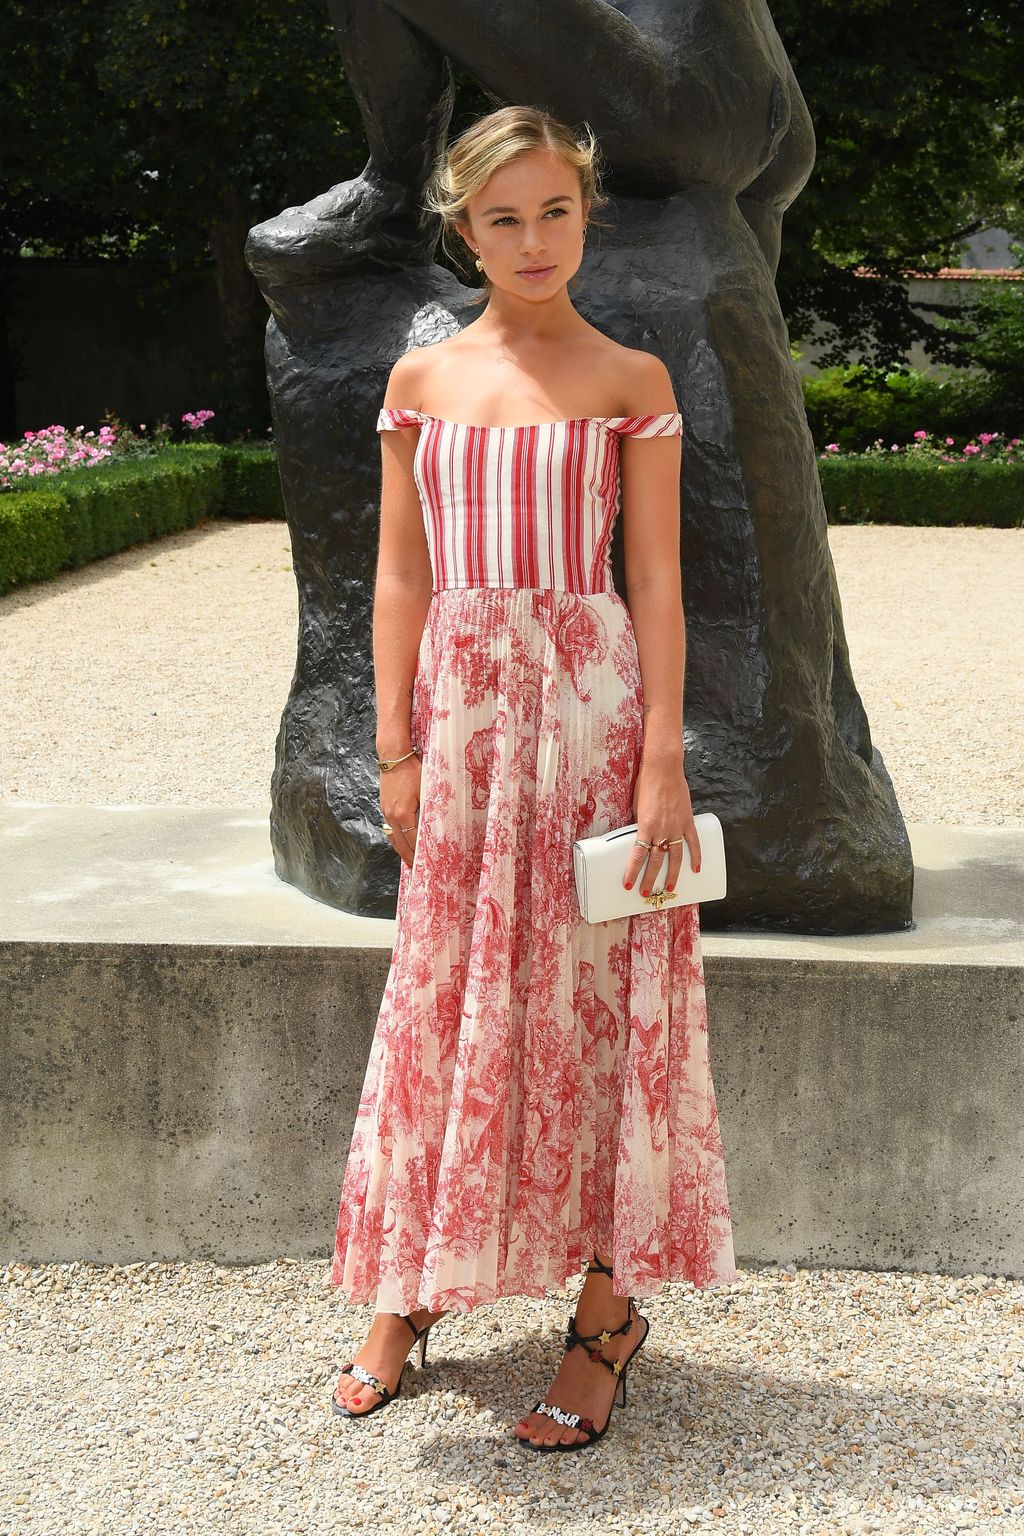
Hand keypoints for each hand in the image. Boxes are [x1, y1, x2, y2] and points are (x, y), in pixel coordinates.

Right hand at [379, 754, 420, 868]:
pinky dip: (396, 838)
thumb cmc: (413, 770)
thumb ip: (429, 809)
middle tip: (418, 868)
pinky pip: (390, 829)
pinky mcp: (384, 807)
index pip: (412, 840)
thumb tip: (435, 826)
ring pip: (393, 837)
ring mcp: (386, 812)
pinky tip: (401, 842)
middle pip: (400, 843)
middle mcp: (392, 816)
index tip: (426, 863)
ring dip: (401, 850)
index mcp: (403, 813)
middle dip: (409, 857)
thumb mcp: (426, 790)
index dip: (419, 854)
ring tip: (409, 860)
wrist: (393, 757)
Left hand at [622, 759, 701, 895]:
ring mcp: (677, 826)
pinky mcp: (687, 821)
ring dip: (671, 874)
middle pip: (656, 861)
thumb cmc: (646, 784)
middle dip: (650, 879)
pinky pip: (693, 843)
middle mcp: (662, 829)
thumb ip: (640, 825)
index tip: (628, 884)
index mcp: (645, 826)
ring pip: (675, 856)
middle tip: (645, 893)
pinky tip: (695, 870)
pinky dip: (696, 857)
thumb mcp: (636, 807)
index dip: (632, 871)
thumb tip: (640, 839)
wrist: (663, 769)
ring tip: (668, 888)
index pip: (638, 855)